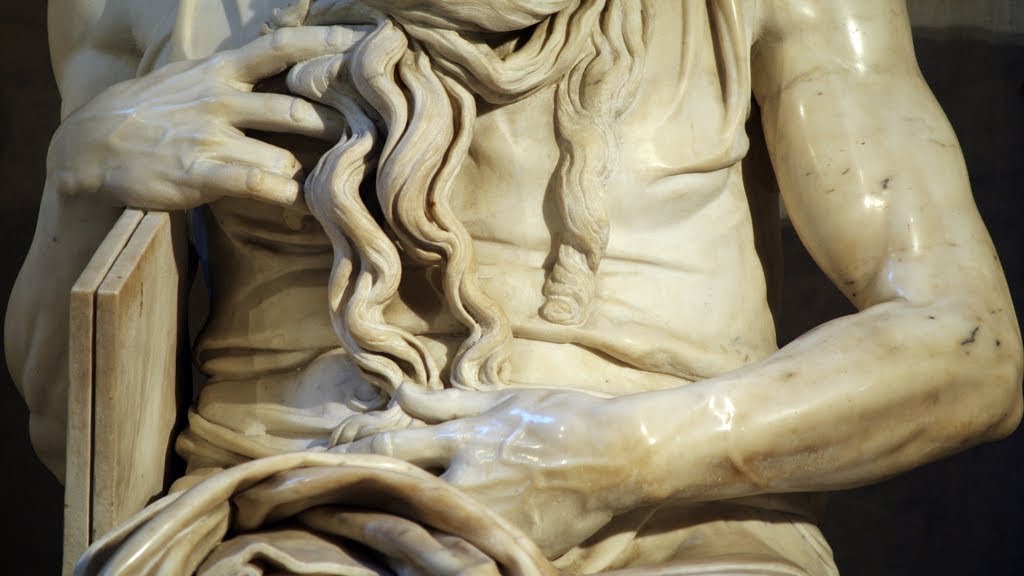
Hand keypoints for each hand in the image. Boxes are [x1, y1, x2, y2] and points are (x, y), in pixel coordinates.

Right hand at [48, 26, 365, 209]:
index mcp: (222, 72)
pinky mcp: (199, 173)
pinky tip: (309, 210)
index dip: (327, 43)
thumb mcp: (193, 77)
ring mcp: (209, 136)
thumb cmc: (151, 113)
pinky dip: (290, 198)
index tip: (369, 42)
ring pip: (284, 152)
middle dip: (340, 126)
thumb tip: (286, 60)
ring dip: (319, 172)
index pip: (281, 47)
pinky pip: (258, 185)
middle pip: (297, 107)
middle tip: (374, 139)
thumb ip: (239, 73)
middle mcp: (221, 98)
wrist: (88, 146)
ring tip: (349, 186)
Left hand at [334, 385, 650, 556]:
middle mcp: (469, 480)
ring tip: (352, 522)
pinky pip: (458, 549)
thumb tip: (400, 396)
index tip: (322, 454)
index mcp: (466, 438)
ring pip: (421, 527)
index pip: (393, 444)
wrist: (619, 456)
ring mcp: (488, 516)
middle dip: (355, 488)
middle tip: (317, 493)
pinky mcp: (509, 542)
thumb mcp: (505, 398)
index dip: (353, 449)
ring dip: (387, 522)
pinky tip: (408, 549)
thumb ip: (448, 403)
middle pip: (396, 489)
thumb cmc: (563, 417)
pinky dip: (430, 548)